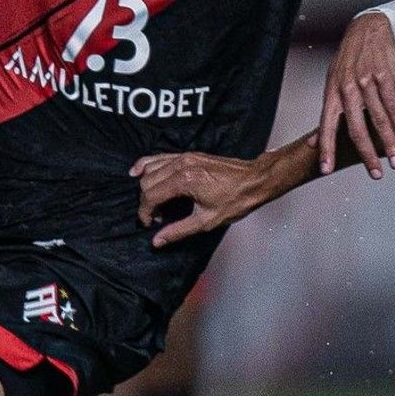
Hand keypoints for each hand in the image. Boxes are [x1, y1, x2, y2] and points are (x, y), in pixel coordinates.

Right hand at [131, 150, 274, 248]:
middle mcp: (181, 164)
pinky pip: (160, 157)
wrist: (255, 180)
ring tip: (152, 202)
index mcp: (184, 180)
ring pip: (150, 167)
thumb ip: (178, 230)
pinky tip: (140, 172)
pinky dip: (148, 165)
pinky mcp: (189, 154)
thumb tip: (157, 241)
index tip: (149, 224)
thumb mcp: (206, 221)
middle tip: (156, 216)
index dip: (145, 213)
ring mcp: (184, 156)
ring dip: (145, 184)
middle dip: (145, 201)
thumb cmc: (235, 200)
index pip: (150, 196)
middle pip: (147, 181)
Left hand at [320, 11, 394, 178]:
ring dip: (389, 143)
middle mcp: (346, 88)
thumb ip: (327, 113)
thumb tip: (312, 141)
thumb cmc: (350, 59)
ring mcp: (365, 81)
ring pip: (378, 119)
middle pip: (355, 127)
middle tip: (375, 174)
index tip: (326, 170)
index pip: (325, 125)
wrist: (369, 27)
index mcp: (331, 93)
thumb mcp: (333, 82)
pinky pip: (393, 104)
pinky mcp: (384, 75)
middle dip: (366, 154)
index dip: (326, 148)